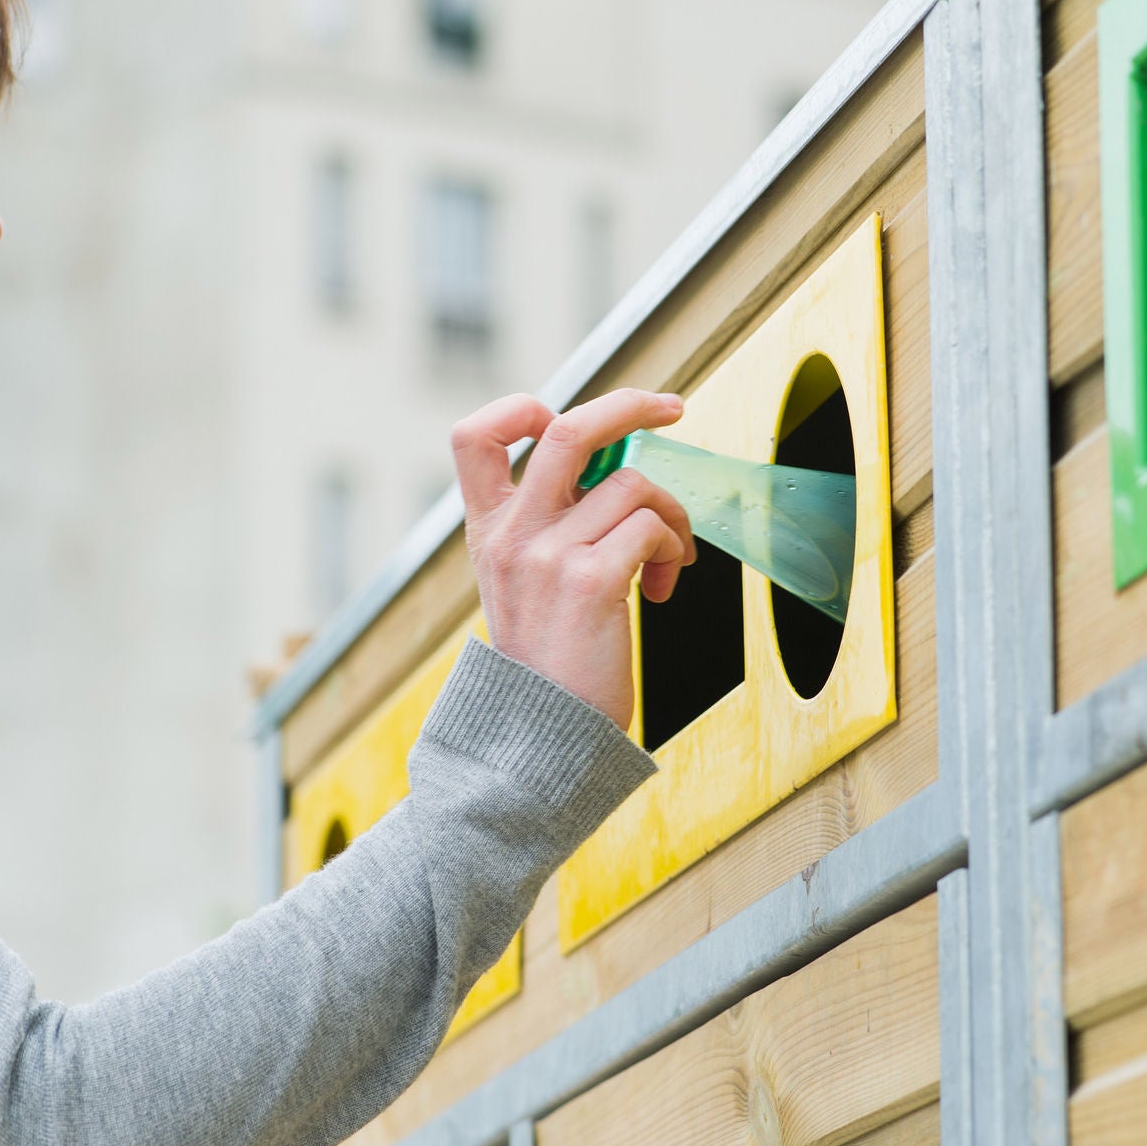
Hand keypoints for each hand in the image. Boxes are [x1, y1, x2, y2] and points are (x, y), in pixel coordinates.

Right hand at [452, 388, 694, 726]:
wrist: (543, 740)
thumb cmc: (549, 667)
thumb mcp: (522, 587)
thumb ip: (547, 529)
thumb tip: (614, 475)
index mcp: (489, 532)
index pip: (475, 438)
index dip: (520, 409)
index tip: (562, 415)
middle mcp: (512, 535)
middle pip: (568, 429)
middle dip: (630, 405)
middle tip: (670, 407)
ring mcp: (548, 555)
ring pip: (632, 485)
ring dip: (670, 514)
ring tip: (669, 557)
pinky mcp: (590, 581)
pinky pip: (650, 528)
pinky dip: (671, 551)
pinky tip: (662, 587)